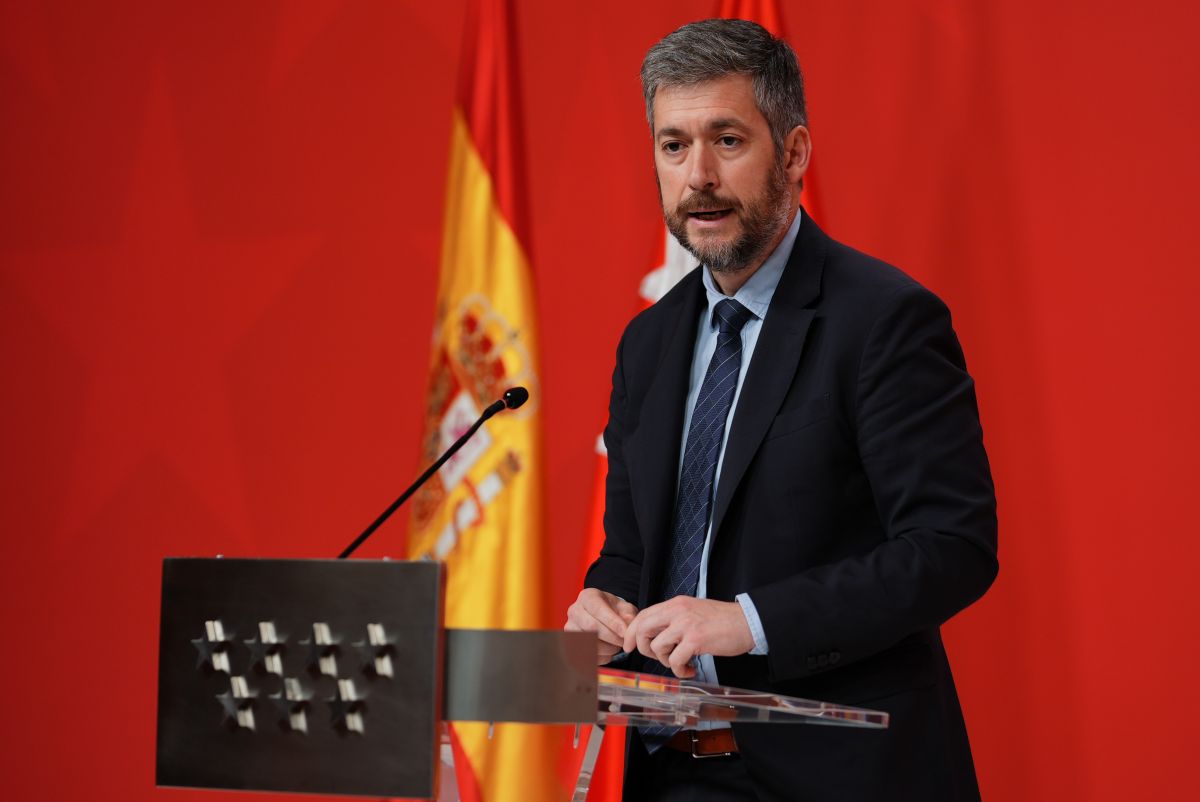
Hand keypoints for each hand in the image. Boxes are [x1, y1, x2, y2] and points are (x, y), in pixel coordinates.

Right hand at [565, 588, 638, 663]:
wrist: (602, 619)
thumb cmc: (614, 612)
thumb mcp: (624, 608)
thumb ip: (629, 616)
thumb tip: (627, 629)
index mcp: (587, 597)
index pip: (597, 609)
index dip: (612, 622)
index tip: (625, 632)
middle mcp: (574, 611)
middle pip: (591, 627)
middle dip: (611, 637)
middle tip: (623, 642)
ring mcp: (570, 629)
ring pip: (588, 643)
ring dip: (607, 648)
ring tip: (616, 646)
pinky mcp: (570, 645)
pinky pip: (586, 656)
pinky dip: (602, 657)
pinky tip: (608, 652)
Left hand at [622, 596, 753, 677]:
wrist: (747, 621)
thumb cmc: (722, 620)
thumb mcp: (693, 611)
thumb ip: (674, 618)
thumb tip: (654, 635)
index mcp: (675, 604)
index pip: (642, 615)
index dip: (631, 633)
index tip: (629, 646)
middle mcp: (677, 611)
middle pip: (642, 629)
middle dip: (642, 648)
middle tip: (655, 657)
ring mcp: (686, 625)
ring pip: (657, 647)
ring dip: (664, 661)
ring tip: (679, 662)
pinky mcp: (695, 640)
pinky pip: (674, 660)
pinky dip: (679, 670)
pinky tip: (689, 670)